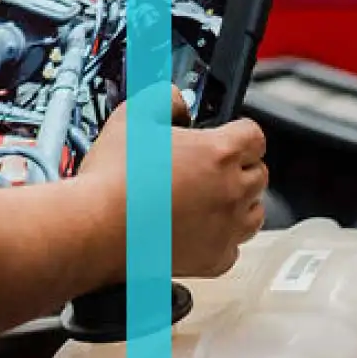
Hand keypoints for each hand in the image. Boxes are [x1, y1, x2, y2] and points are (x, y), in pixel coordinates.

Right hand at [80, 86, 268, 279]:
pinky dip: (222, 238)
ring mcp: (227, 228)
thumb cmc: (113, 178)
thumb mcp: (131, 117)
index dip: (238, 132)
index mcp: (219, 153)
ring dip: (239, 202)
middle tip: (209, 167)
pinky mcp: (216, 259)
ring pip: (255, 212)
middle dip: (239, 167)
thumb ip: (162, 98)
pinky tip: (199, 230)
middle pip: (259, 173)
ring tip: (210, 198)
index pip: (254, 136)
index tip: (225, 136)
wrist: (97, 228)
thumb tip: (176, 100)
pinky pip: (234, 247)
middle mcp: (231, 190)